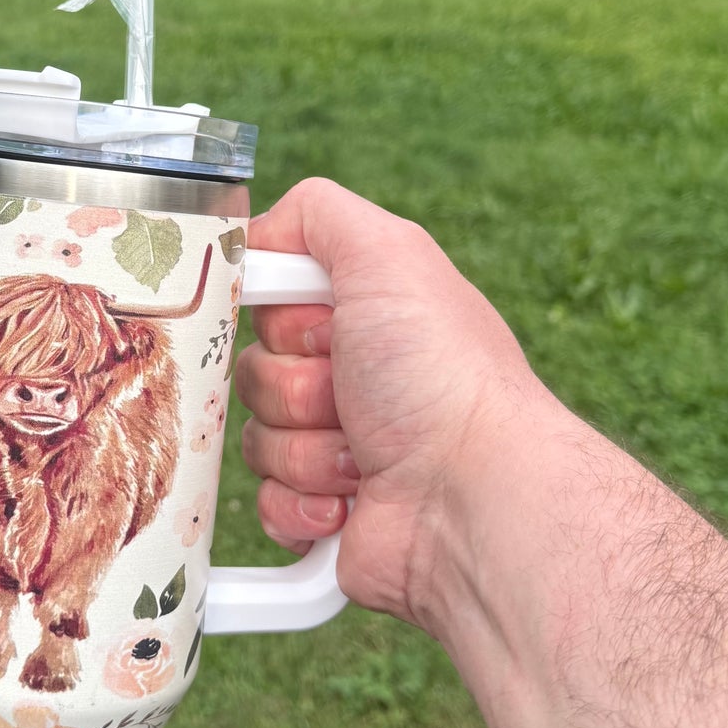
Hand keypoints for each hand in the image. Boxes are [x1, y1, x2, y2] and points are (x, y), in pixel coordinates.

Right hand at [235, 177, 553, 630]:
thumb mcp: (388, 255)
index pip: (269, 302)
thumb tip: (259, 233)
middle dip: (294, 387)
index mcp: (365, 316)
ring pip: (254, 440)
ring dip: (303, 450)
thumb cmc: (441, 376)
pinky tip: (352, 503)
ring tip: (366, 456)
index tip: (320, 328)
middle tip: (351, 396)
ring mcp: (338, 449)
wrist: (473, 498)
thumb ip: (317, 214)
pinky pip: (265, 504)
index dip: (280, 317)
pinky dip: (300, 505)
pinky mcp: (326, 513)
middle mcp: (353, 378)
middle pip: (254, 371)